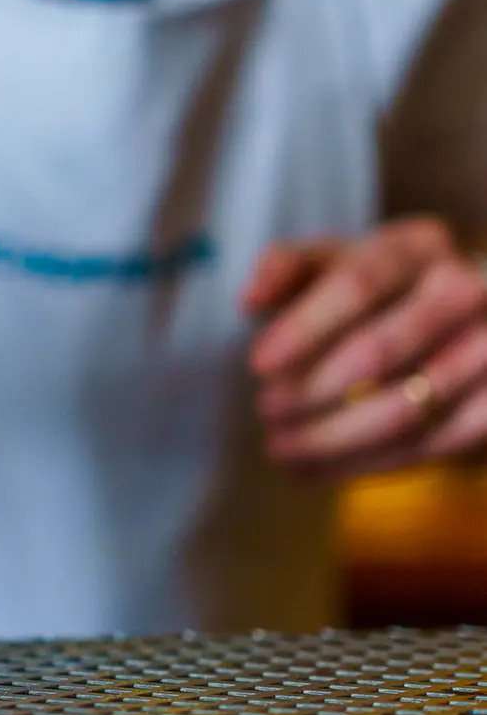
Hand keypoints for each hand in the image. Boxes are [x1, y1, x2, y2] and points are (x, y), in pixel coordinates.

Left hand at [244, 219, 486, 477]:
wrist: (467, 316)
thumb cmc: (381, 288)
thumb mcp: (338, 262)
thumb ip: (289, 267)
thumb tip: (249, 299)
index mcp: (417, 246)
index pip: (358, 282)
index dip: (304, 326)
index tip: (256, 364)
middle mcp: (465, 289)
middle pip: (381, 350)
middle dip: (312, 389)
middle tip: (266, 410)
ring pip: (406, 410)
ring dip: (332, 438)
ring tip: (280, 448)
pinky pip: (431, 446)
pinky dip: (367, 464)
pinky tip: (318, 468)